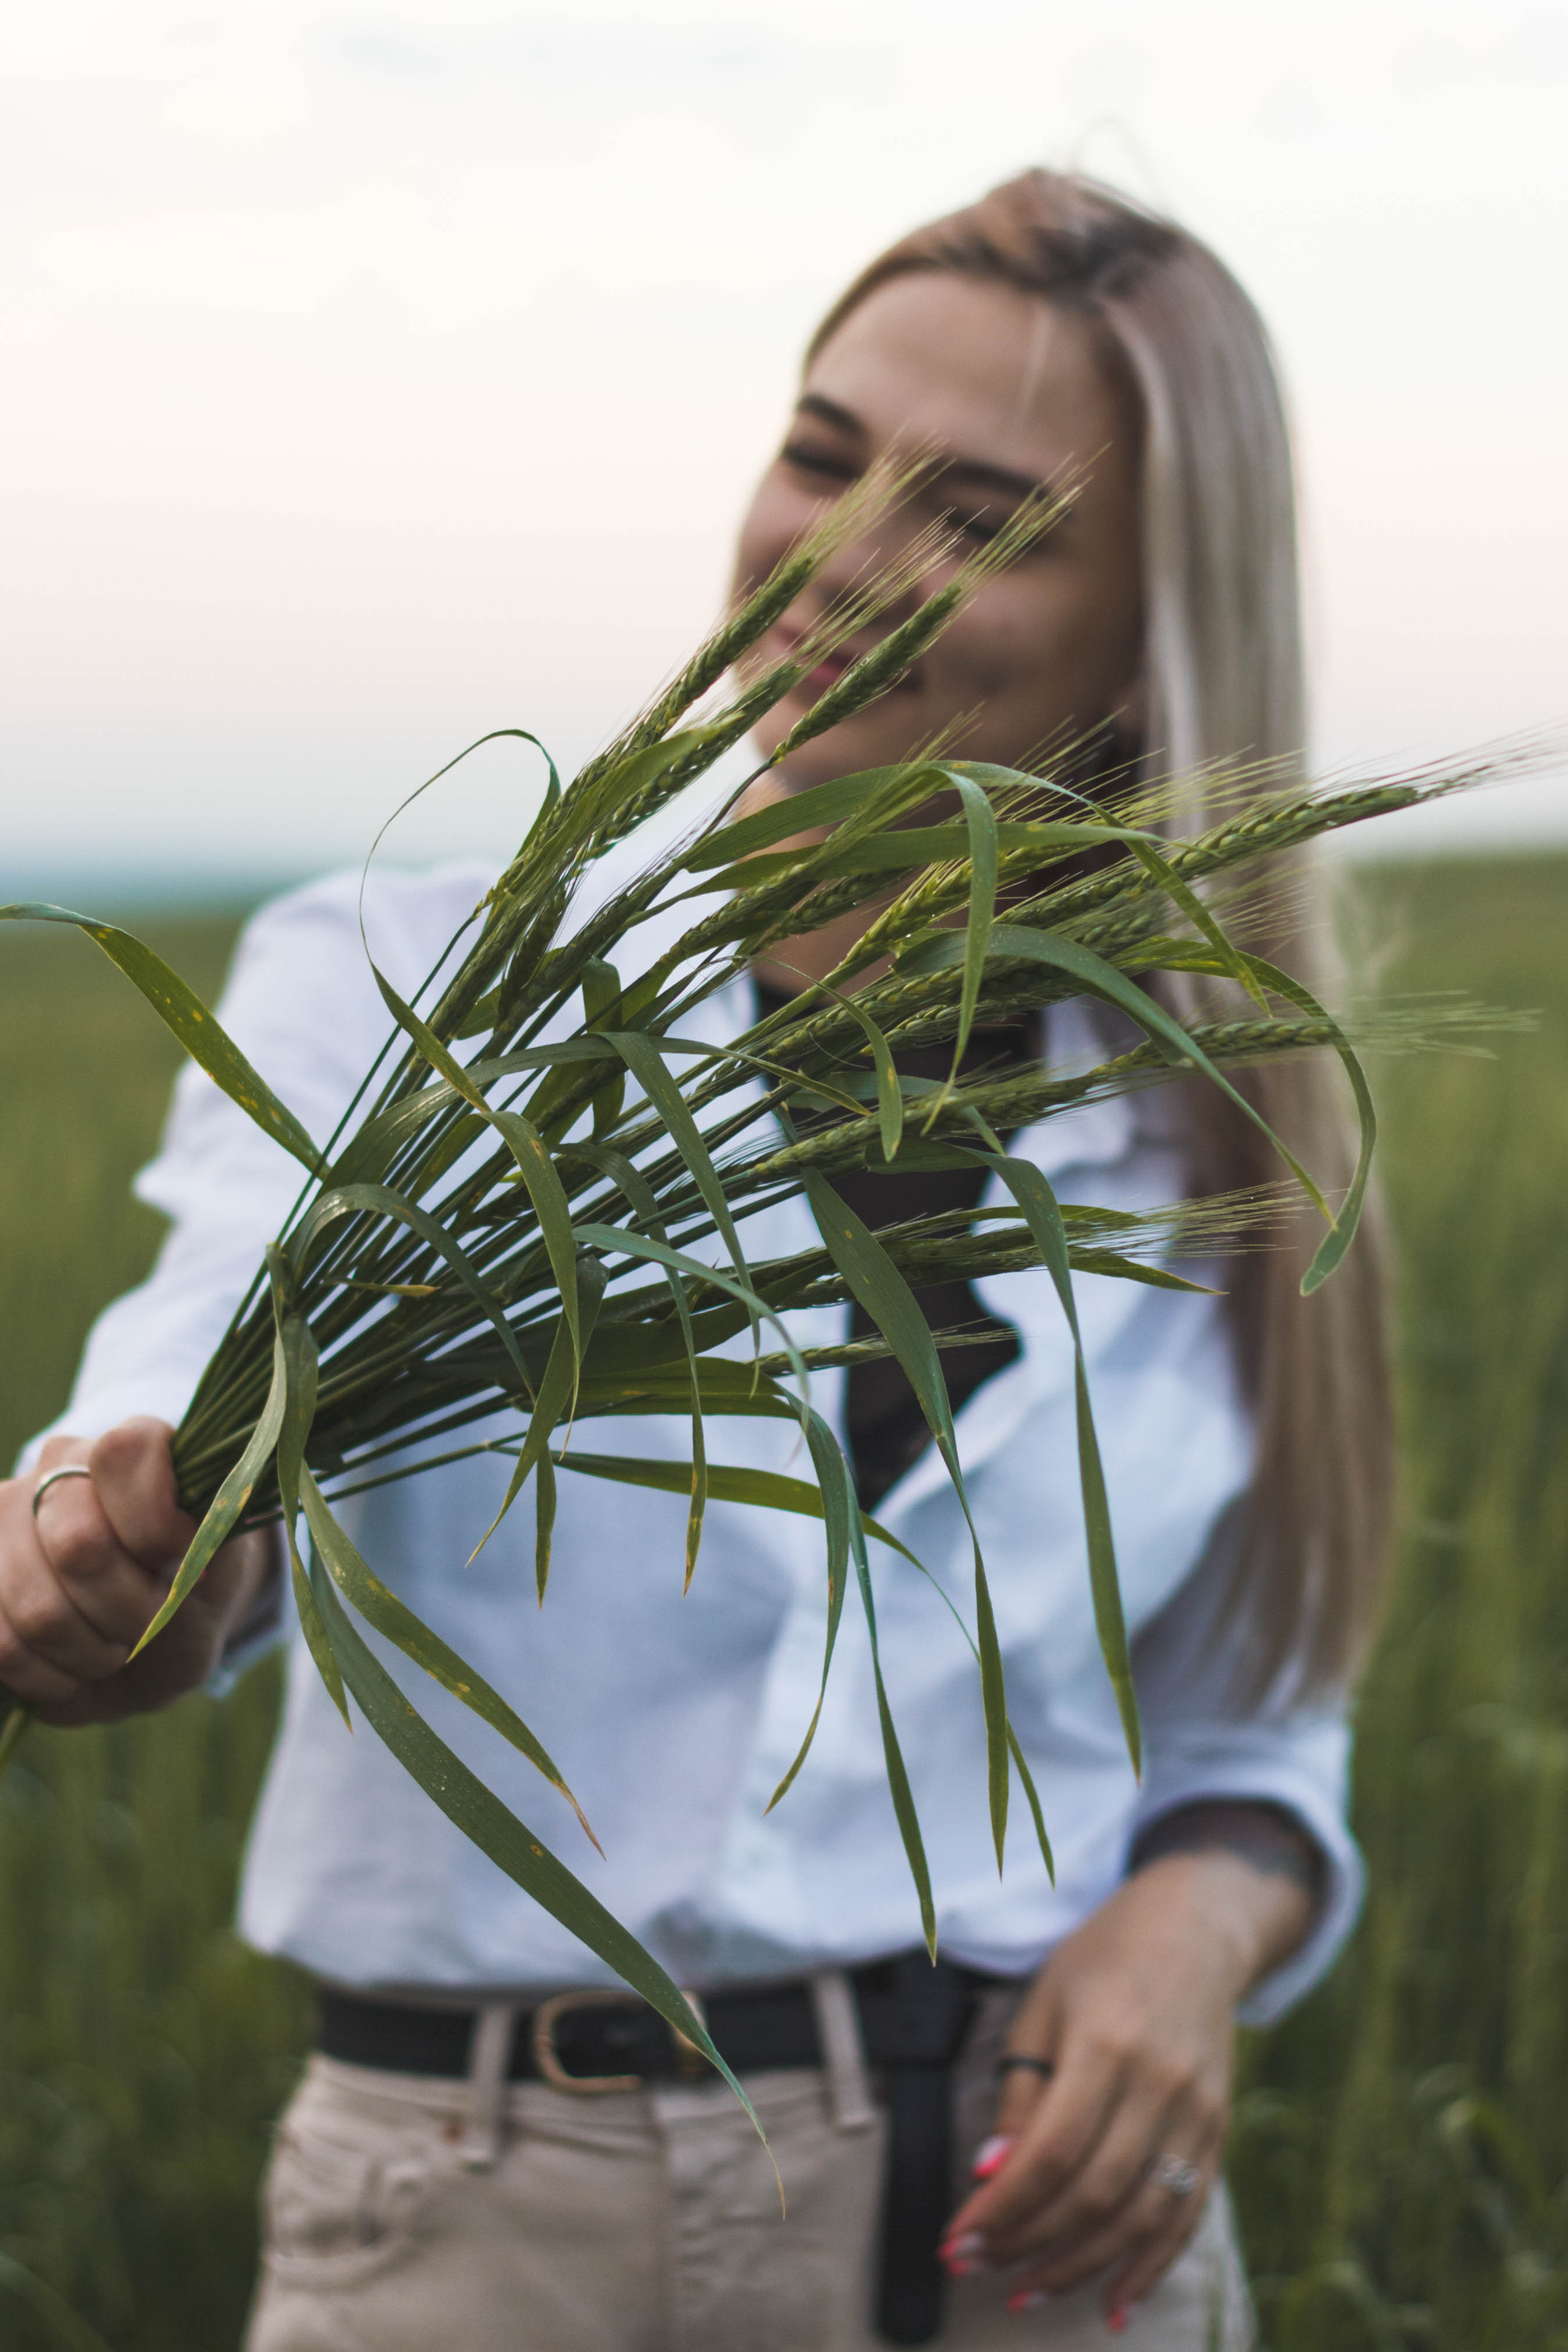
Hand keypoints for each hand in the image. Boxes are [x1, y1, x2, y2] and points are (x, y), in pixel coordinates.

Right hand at [0, 1419, 275, 1725]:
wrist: (151, 1643)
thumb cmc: (192, 1596)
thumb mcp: (224, 1569)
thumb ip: (212, 1541)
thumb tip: (188, 1538)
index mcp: (129, 1447)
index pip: (125, 1454)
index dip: (156, 1523)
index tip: (182, 1561)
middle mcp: (55, 1469)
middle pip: (79, 1544)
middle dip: (129, 1608)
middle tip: (150, 1621)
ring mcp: (2, 1522)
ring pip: (37, 1607)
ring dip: (91, 1652)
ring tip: (113, 1647)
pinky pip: (3, 1646)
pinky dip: (50, 1677)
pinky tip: (74, 1669)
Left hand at [941, 1847, 1314, 2323]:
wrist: (1196, 1930)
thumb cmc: (1103, 1960)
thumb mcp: (1043, 2004)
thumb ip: (1021, 2090)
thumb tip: (992, 2174)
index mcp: (1107, 2043)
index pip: (1051, 2151)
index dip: (1003, 2207)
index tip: (958, 2240)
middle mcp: (1159, 2084)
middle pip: (1094, 2193)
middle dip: (1029, 2243)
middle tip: (977, 2267)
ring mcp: (1197, 2113)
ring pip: (1140, 2216)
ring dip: (1080, 2266)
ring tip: (1026, 2292)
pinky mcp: (1218, 2132)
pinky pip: (1186, 2215)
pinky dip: (1150, 2267)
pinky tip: (1113, 2303)